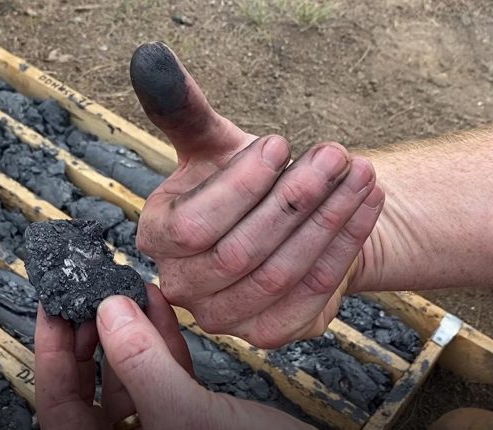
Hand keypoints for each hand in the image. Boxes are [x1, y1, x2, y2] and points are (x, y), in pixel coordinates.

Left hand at [35, 284, 311, 428]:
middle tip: (87, 296)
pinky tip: (159, 308)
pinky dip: (161, 341)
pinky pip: (163, 377)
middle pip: (89, 389)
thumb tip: (108, 312)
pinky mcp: (191, 420)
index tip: (52, 309)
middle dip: (90, 337)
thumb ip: (141, 363)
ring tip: (126, 292)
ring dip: (129, 332)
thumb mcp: (185, 415)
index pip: (59, 405)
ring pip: (129, 378)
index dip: (50, 354)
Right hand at [130, 42, 383, 347]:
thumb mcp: (211, 145)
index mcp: (158, 237)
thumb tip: (151, 59)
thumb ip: (182, 109)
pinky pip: (310, 296)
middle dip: (295, 201)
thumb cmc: (240, 182)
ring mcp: (223, 316)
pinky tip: (364, 208)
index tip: (281, 144)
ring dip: (328, 223)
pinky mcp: (267, 331)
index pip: (194, 226)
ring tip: (361, 174)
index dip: (242, 185)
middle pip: (240, 254)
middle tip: (335, 155)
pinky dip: (344, 249)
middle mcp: (182, 284)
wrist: (279, 226)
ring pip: (279, 275)